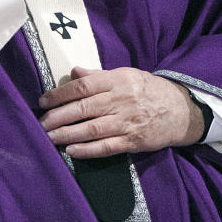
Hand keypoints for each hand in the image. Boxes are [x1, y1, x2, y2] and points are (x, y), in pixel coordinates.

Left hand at [38, 67, 204, 158]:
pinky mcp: (133, 141)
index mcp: (117, 80)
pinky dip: (87, 150)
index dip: (60, 94)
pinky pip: (106, 147)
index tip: (43, 101)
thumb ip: (98, 75)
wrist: (181, 110)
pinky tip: (71, 150)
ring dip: (67, 134)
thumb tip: (74, 71)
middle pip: (84, 108)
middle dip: (59, 116)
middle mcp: (121, 100)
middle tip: (41, 123)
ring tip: (50, 137)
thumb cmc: (149, 90)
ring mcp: (127, 122)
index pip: (83, 86)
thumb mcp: (126, 75)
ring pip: (92, 129)